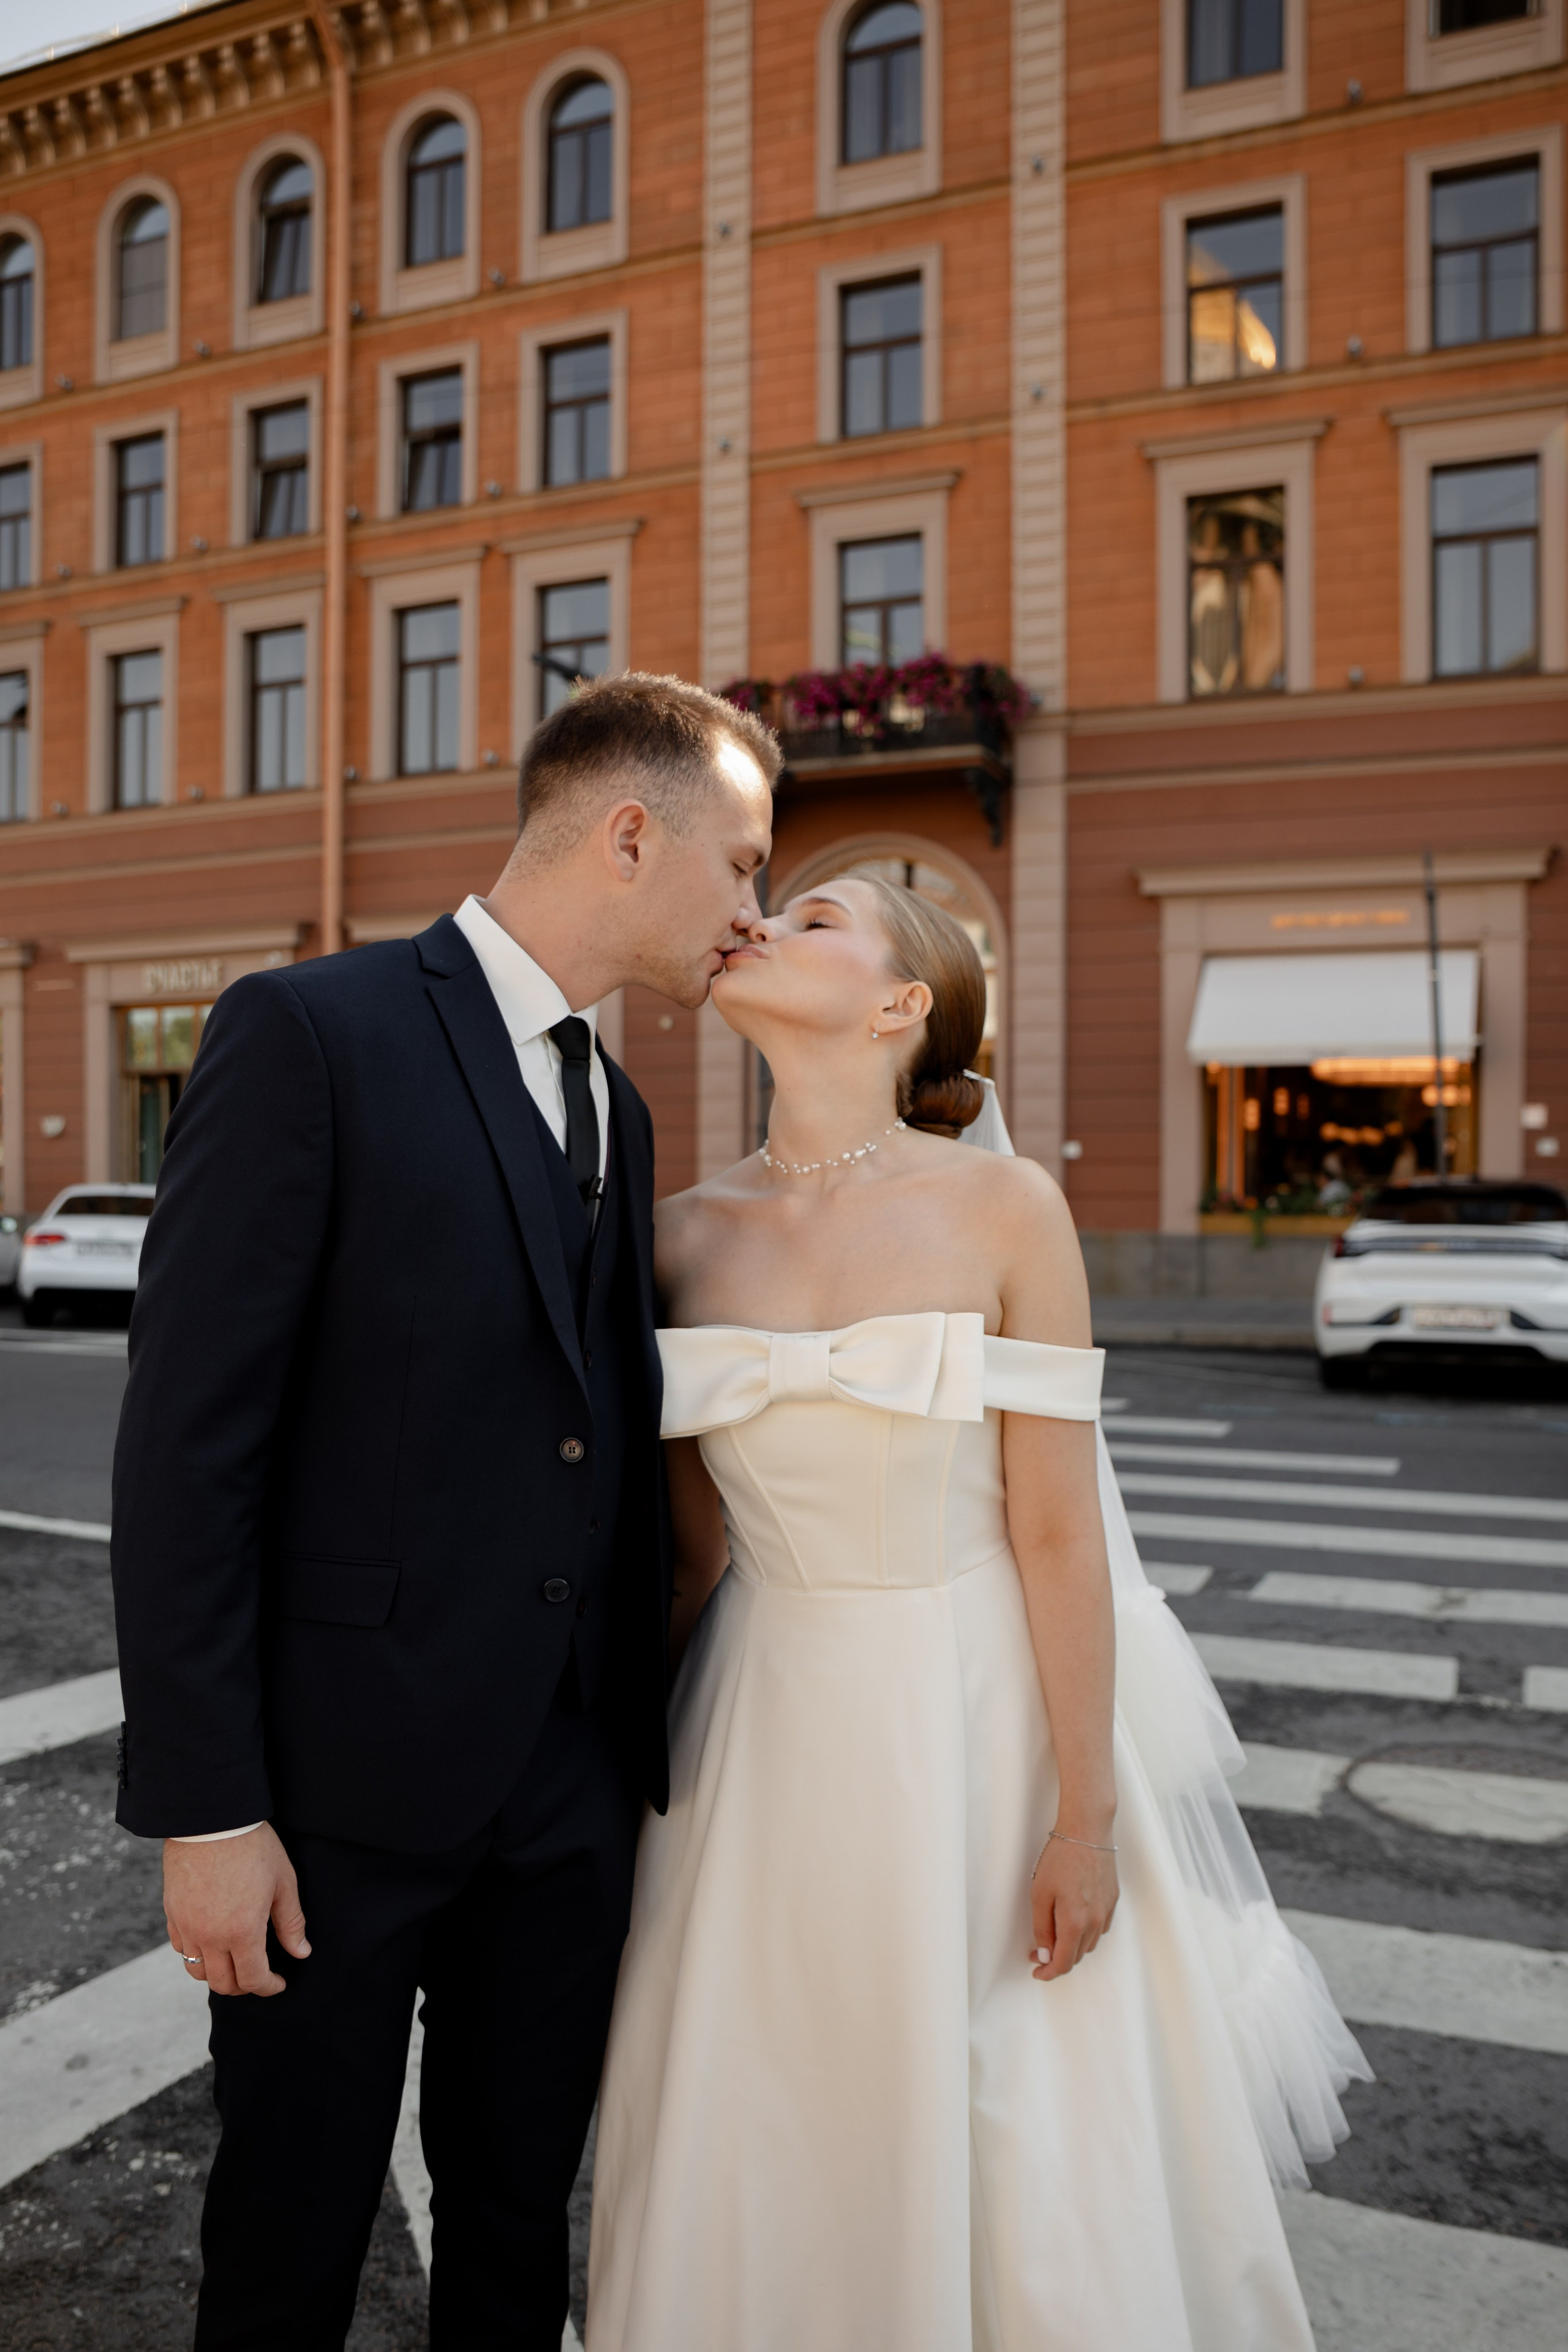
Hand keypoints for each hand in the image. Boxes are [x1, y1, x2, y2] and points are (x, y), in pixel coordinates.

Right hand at [164, 1824, 310, 1997]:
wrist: (211, 1818)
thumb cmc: (253, 1846)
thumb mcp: (283, 1882)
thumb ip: (291, 1923)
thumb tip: (301, 1953)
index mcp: (241, 1932)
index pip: (253, 1979)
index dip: (268, 1987)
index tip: (279, 1983)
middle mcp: (210, 1937)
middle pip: (223, 1984)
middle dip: (245, 1987)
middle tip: (260, 1976)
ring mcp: (186, 1927)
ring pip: (197, 1971)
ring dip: (218, 1975)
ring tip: (235, 1962)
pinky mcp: (172, 1914)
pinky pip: (181, 1948)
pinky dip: (197, 1954)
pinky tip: (212, 1942)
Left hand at [1029, 1831, 1117, 1982]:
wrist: (1087, 1830)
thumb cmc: (1060, 1858)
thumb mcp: (1040, 1893)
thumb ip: (1042, 1929)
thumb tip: (1045, 1956)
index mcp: (1075, 1923)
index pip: (1064, 1963)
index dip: (1048, 1973)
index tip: (1036, 1971)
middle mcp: (1095, 1922)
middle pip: (1077, 1956)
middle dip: (1057, 1959)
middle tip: (1038, 1951)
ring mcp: (1107, 1912)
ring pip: (1089, 1944)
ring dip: (1072, 1946)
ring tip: (1054, 1933)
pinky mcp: (1113, 1901)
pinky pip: (1099, 1929)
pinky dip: (1086, 1933)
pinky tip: (1073, 1919)